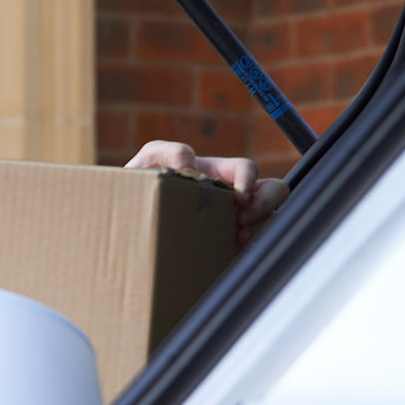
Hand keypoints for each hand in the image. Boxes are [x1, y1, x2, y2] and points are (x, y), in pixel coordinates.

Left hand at [126, 140, 288, 245]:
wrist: (129, 217)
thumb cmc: (142, 184)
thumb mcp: (149, 161)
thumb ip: (166, 151)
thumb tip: (188, 164)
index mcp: (217, 173)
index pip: (247, 169)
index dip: (250, 179)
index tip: (238, 198)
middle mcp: (232, 196)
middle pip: (275, 191)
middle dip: (267, 203)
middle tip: (242, 221)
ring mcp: (233, 221)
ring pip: (270, 220)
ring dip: (261, 227)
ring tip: (238, 238)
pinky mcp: (228, 247)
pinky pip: (255, 248)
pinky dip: (250, 250)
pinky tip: (231, 253)